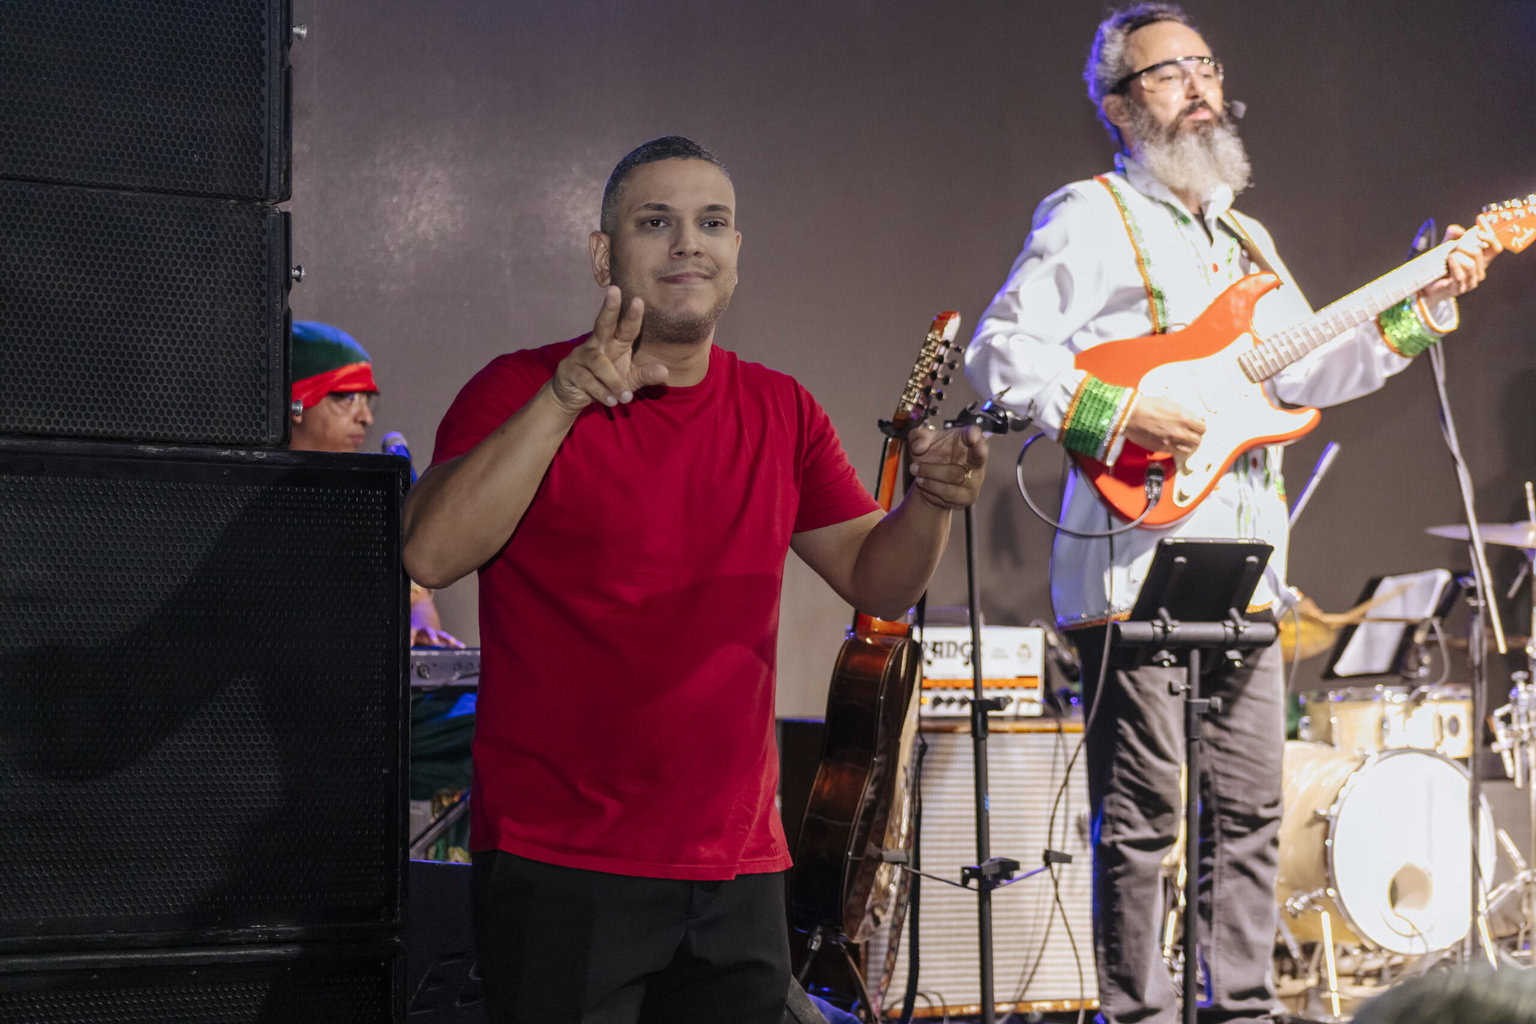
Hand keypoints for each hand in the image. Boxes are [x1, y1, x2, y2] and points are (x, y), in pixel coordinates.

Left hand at [409, 590, 464, 647]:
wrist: (423, 612)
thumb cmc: (416, 625)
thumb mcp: (409, 630)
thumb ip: (408, 638)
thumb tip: (405, 646)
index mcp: (416, 628)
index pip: (413, 632)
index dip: (412, 638)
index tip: (411, 643)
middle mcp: (427, 629)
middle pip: (430, 632)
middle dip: (432, 637)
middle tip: (434, 641)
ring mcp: (435, 632)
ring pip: (441, 634)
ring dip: (446, 638)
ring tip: (451, 642)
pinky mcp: (441, 636)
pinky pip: (449, 640)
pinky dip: (455, 643)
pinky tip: (461, 646)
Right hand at [548, 286, 668, 412]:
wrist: (572, 397)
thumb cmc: (605, 383)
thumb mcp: (629, 381)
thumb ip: (645, 375)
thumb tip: (665, 371)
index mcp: (614, 343)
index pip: (625, 327)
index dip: (632, 315)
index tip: (639, 299)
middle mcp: (597, 344)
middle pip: (603, 323)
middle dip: (609, 308)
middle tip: (614, 290)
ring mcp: (581, 356)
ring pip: (598, 363)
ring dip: (613, 380)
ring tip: (625, 397)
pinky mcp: (570, 371)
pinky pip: (587, 380)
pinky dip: (601, 391)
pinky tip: (611, 401)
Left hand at [907, 423, 987, 510]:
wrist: (927, 481)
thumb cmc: (932, 455)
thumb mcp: (922, 441)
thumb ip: (918, 437)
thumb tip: (919, 446)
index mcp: (966, 440)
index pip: (975, 433)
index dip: (975, 434)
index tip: (972, 435)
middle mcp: (975, 459)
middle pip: (979, 456)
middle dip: (979, 452)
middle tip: (978, 447)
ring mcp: (974, 479)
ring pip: (955, 476)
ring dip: (931, 472)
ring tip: (915, 469)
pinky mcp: (967, 497)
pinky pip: (949, 493)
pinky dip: (932, 486)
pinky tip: (922, 481)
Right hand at [1122, 395, 1204, 456]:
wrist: (1129, 415)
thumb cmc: (1146, 406)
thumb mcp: (1169, 403)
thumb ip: (1184, 411)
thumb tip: (1194, 417)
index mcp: (1183, 417)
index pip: (1202, 427)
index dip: (1199, 426)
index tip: (1196, 425)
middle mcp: (1179, 431)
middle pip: (1198, 439)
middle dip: (1196, 435)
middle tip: (1191, 433)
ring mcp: (1171, 441)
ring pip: (1190, 448)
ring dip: (1189, 444)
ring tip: (1184, 440)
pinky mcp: (1162, 448)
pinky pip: (1178, 453)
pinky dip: (1179, 449)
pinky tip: (1175, 444)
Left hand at [1420, 223, 1501, 306]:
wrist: (1428, 285)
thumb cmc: (1440, 266)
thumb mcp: (1446, 247)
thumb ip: (1452, 236)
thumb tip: (1457, 229)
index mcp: (1480, 260)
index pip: (1495, 249)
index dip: (1490, 239)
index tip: (1478, 232)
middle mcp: (1479, 271)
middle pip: (1478, 253)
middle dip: (1464, 246)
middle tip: (1453, 247)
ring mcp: (1470, 281)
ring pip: (1470, 264)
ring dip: (1457, 256)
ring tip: (1448, 256)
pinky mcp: (1459, 288)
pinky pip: (1460, 276)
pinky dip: (1454, 266)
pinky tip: (1449, 260)